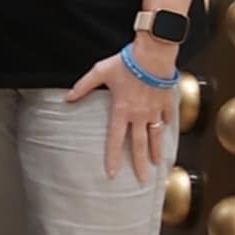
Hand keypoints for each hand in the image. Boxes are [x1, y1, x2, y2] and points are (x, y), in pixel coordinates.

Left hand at [66, 50, 174, 182]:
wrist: (153, 54)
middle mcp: (139, 115)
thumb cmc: (127, 61)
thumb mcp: (100, 72)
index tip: (112, 174)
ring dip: (156, 152)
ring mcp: (154, 111)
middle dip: (139, 165)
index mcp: (121, 111)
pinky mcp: (166, 103)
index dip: (112, 158)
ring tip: (156, 164)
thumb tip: (67, 97)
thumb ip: (84, 86)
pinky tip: (166, 133)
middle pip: (138, 145)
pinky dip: (167, 127)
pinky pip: (167, 119)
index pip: (114, 140)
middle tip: (141, 180)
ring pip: (156, 136)